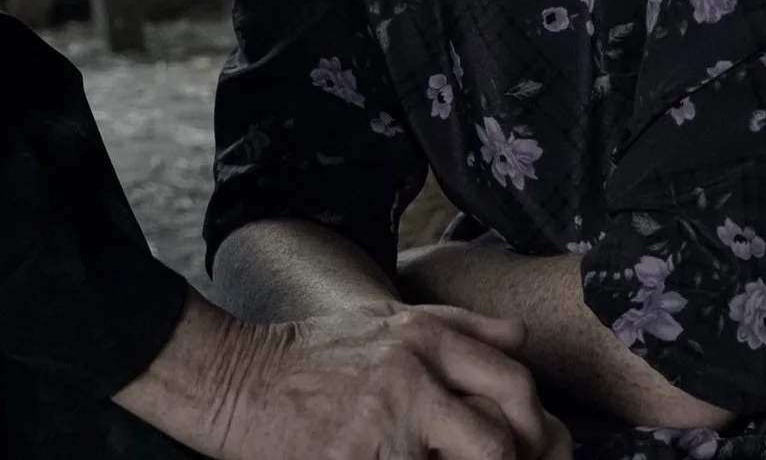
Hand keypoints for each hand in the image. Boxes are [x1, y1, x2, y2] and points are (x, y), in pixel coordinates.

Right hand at [119, 293, 568, 459]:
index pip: (515, 382)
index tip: (524, 450)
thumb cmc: (309, 355)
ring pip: (478, 459)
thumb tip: (522, 336)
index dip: (533, 427)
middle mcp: (413, 373)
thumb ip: (458, 326)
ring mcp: (386, 421)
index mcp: (424, 337)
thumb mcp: (383, 320)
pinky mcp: (357, 459)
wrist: (232, 377)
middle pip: (506, 431)